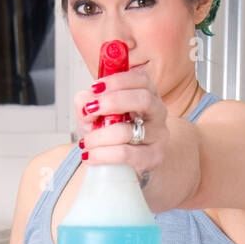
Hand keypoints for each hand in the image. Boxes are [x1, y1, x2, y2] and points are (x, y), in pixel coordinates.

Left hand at [74, 63, 168, 185]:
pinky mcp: (152, 158)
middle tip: (91, 110)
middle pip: (143, 99)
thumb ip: (87, 102)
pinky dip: (102, 154)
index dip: (117, 81)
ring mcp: (158, 136)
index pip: (141, 79)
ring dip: (100, 135)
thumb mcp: (95, 114)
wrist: (125, 165)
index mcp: (147, 94)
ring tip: (87, 142)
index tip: (95, 88)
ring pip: (128, 131)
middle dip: (112, 102)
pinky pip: (125, 154)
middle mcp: (157, 112)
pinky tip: (90, 156)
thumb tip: (86, 102)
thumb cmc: (111, 135)